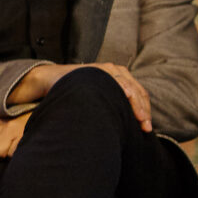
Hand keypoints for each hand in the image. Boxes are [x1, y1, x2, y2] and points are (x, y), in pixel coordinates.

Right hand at [9, 61, 153, 131]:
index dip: (145, 111)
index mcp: (120, 78)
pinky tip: (128, 98)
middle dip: (143, 111)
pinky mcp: (99, 68)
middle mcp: (116, 72)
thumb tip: (123, 127)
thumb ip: (109, 106)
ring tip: (140, 119)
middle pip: (137, 92)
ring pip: (130, 87)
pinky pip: (116, 80)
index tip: (146, 128)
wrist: (50, 80)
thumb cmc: (74, 93)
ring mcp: (108, 69)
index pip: (139, 95)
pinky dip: (124, 89)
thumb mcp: (96, 100)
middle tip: (145, 127)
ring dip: (136, 104)